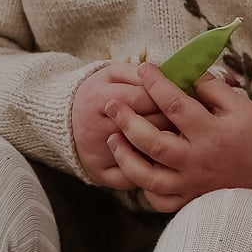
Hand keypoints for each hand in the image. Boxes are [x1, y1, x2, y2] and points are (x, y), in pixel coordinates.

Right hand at [71, 64, 171, 188]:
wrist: (64, 120)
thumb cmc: (98, 93)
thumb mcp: (112, 74)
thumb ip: (138, 73)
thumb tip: (167, 75)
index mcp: (99, 99)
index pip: (142, 99)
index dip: (165, 98)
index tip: (180, 98)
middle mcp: (98, 129)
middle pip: (146, 128)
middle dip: (171, 123)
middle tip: (187, 122)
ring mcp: (99, 154)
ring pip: (143, 156)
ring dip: (166, 150)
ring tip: (178, 140)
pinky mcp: (100, 173)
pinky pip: (132, 178)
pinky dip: (149, 172)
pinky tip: (161, 162)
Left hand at [104, 63, 251, 213]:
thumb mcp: (241, 107)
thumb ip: (213, 89)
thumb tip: (187, 73)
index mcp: (210, 133)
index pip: (176, 105)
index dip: (157, 85)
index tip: (144, 69)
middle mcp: (196, 160)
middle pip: (152, 142)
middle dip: (127, 121)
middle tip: (111, 105)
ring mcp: (190, 184)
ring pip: (148, 176)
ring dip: (126, 157)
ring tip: (112, 139)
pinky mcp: (189, 200)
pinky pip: (159, 200)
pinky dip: (144, 187)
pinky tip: (136, 169)